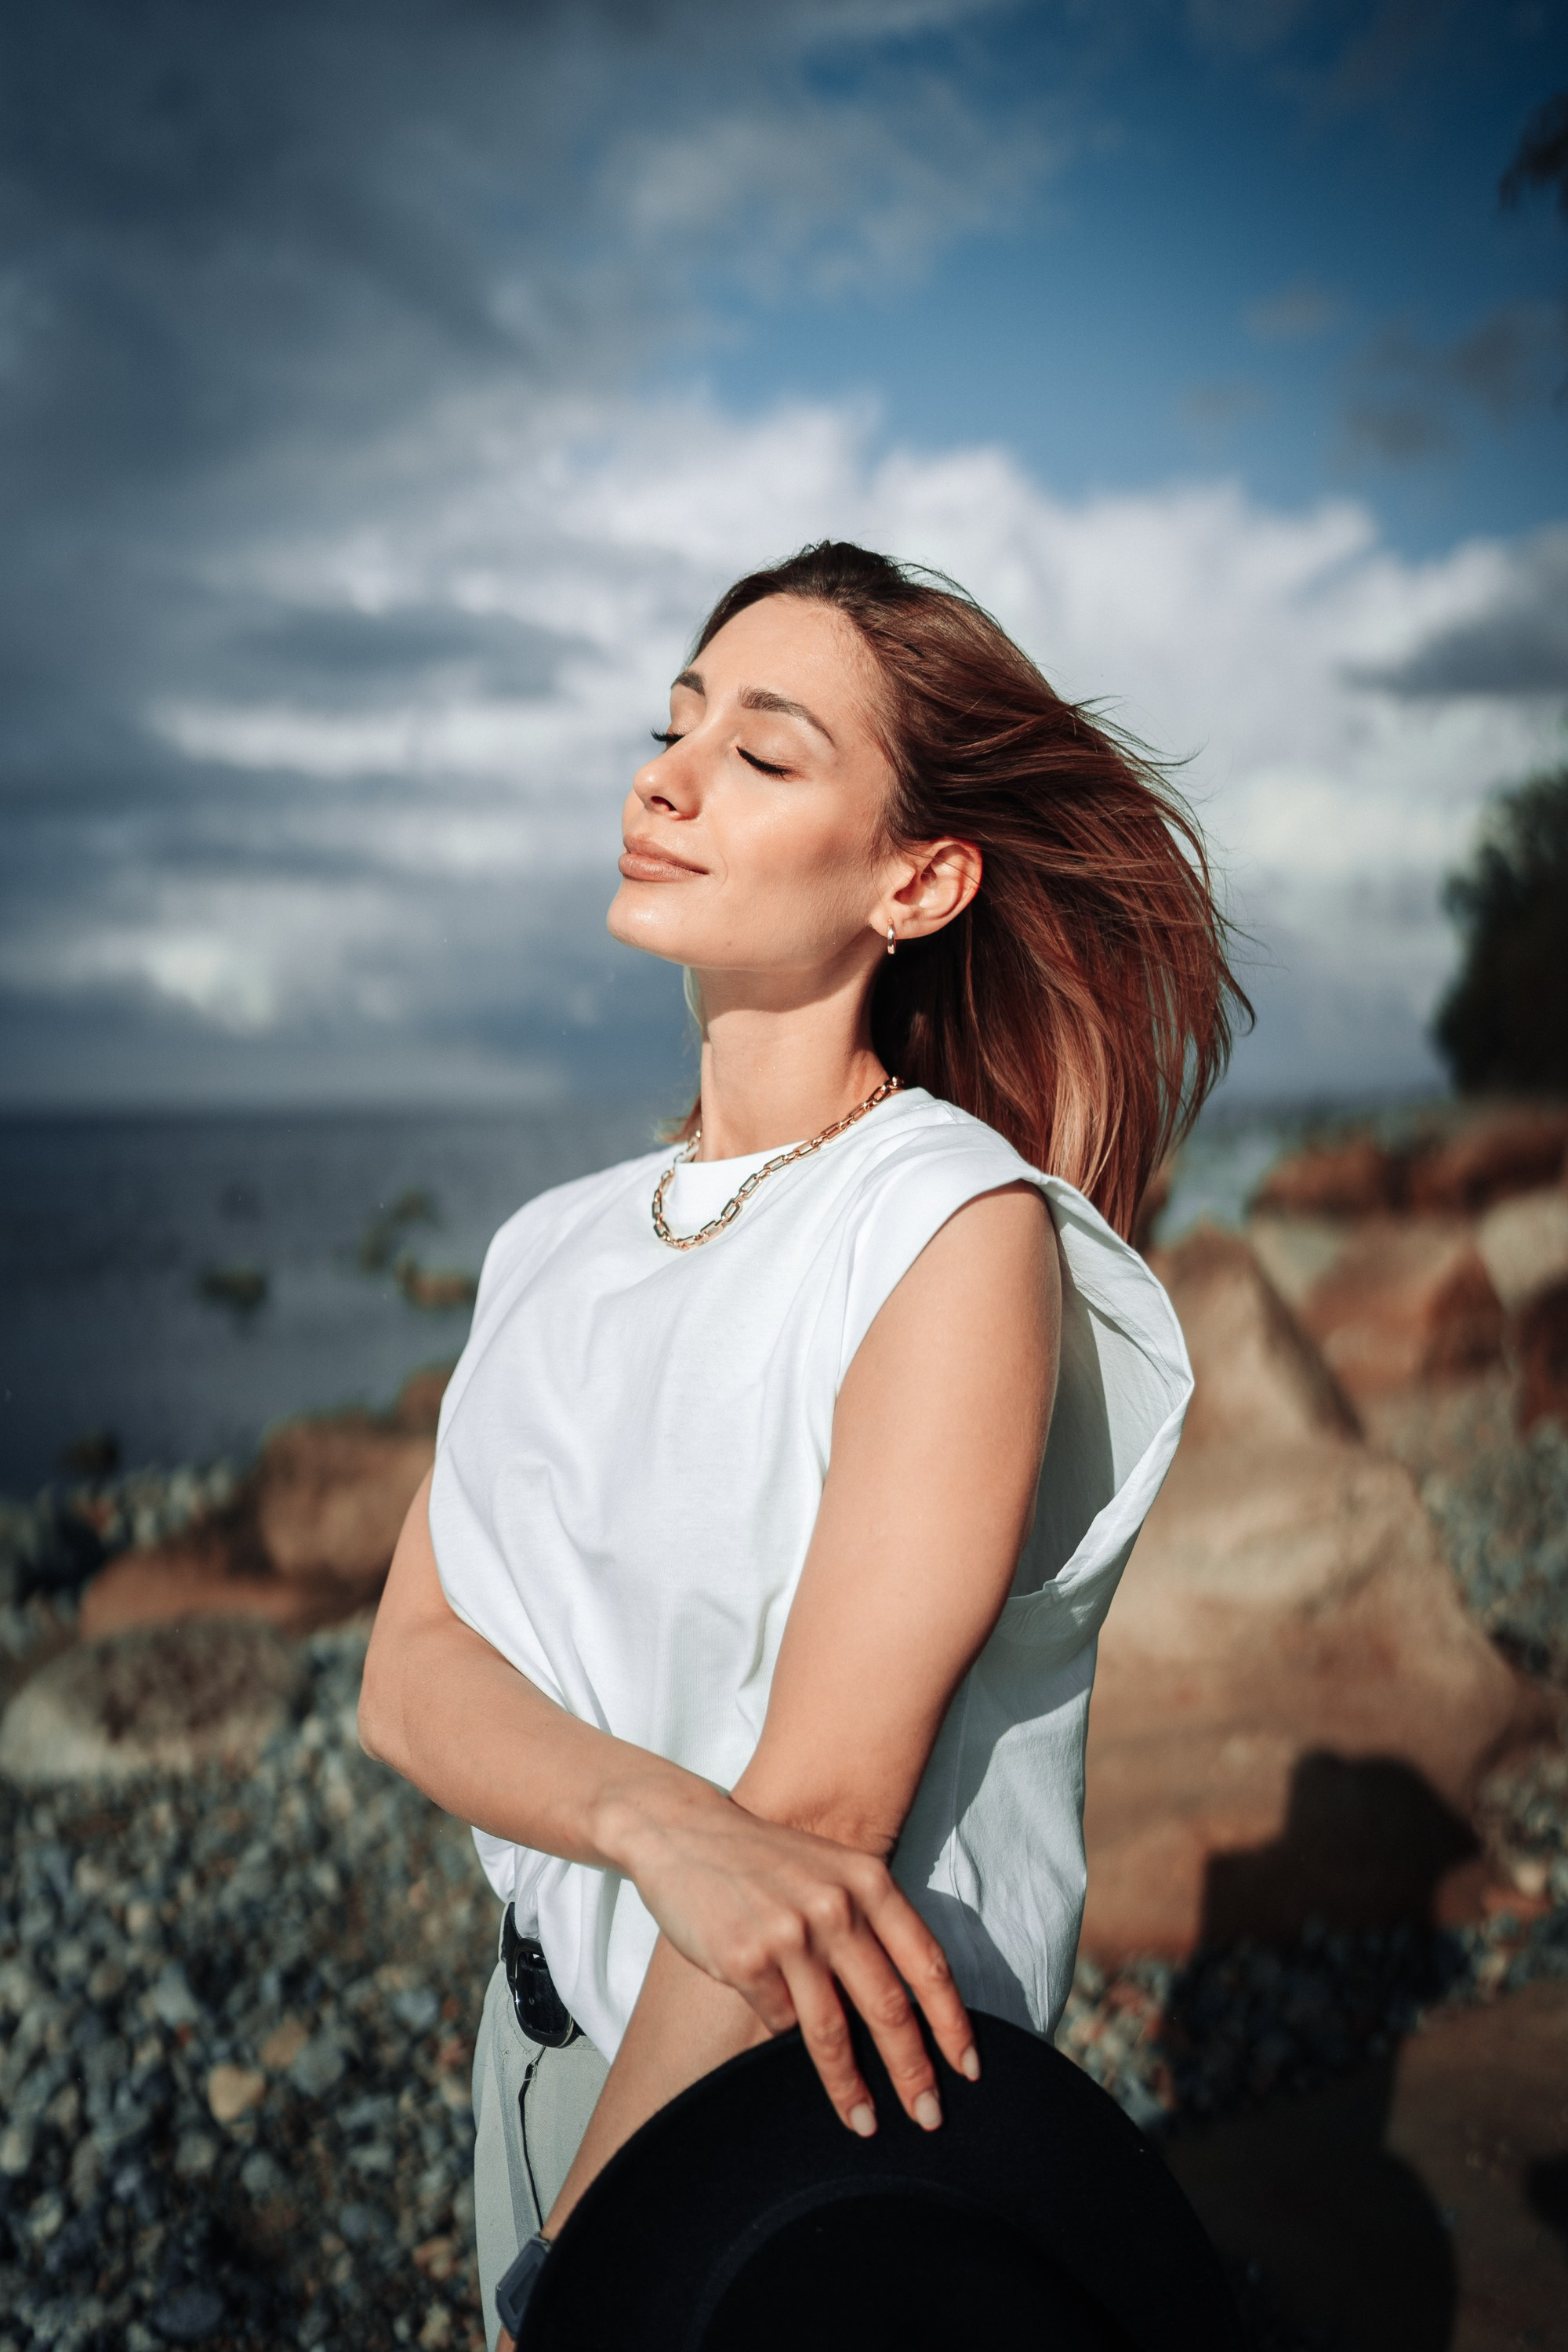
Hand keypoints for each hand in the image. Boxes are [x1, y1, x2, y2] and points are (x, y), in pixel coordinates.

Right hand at [618, 1783, 978, 2134]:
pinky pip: (778, 2020)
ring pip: (834, 2031)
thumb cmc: (767, 1860)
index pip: (927, 1964)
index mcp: (869, 1882)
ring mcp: (790, 1934)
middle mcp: (836, 1907)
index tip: (967, 2068)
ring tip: (865, 2123)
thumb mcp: (833, 1872)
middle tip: (929, 2116)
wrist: (685, 1834)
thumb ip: (871, 1924)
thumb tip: (908, 2010)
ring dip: (852, 2087)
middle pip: (888, 2008)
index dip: (952, 2023)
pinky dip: (783, 2030)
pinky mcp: (745, 1958)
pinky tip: (778, 2022)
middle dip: (912, 2072)